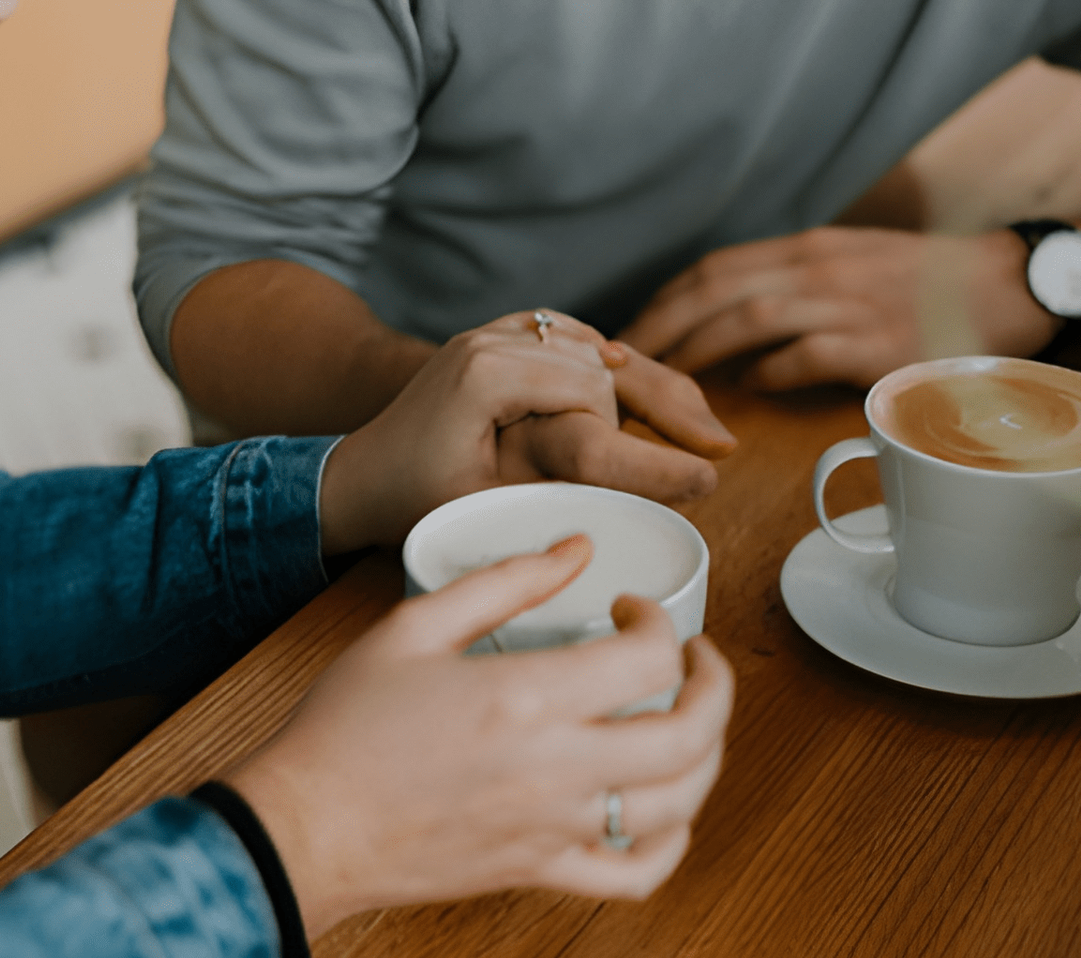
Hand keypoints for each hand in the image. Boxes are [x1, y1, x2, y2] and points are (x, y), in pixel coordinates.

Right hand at [226, 536, 735, 937]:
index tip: (631, 609)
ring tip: (691, 722)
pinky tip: (665, 811)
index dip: (658, 621)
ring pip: (680, 804)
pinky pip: (636, 875)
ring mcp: (554, 827)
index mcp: (527, 697)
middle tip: (695, 659)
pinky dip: (671, 844)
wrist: (304, 825)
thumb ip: (505, 581)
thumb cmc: (346, 728)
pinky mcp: (541, 870)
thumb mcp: (414, 625)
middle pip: (692, 734)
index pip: (650, 657)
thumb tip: (575, 550)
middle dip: (715, 685)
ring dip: (708, 756)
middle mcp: (556, 768)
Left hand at [320, 310, 731, 551]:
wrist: (360, 473)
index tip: (702, 475)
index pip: (592, 396)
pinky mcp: (503, 339)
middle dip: (667, 405)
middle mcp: (494, 337)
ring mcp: (497, 332)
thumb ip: (561, 481)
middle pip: (603, 365)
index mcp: (488, 372)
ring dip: (650, 386)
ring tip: (705, 430)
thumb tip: (639, 482)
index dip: (646, 443)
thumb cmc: (414, 499)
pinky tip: (657, 390)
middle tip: (721, 450)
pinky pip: (575, 344)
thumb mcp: (488, 501)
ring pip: (597, 351)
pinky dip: (617, 367)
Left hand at [618, 227, 1055, 389]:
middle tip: (626, 366)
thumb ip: (800, 286)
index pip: (717, 267)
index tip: (633, 332)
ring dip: (699, 351)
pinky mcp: (877, 343)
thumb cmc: (932, 285)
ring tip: (668, 385)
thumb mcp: (855, 265)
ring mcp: (848, 304)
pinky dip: (768, 373)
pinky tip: (748, 392)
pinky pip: (804, 355)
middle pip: (716, 288)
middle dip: (662, 326)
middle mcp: (819, 269)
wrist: (1012, 285)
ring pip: (748, 317)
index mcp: (809, 250)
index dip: (667, 300)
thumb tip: (741, 326)